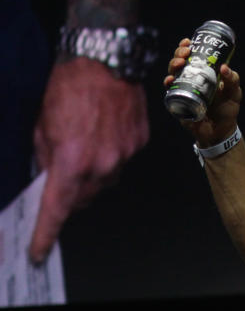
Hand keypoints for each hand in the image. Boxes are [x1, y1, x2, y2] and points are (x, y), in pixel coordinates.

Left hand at [30, 57, 148, 262]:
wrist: (105, 60)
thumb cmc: (69, 85)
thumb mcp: (42, 124)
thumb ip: (44, 156)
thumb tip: (47, 176)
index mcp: (72, 161)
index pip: (57, 209)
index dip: (45, 233)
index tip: (38, 251)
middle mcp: (102, 164)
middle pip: (83, 198)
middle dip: (68, 194)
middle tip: (59, 175)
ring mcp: (124, 155)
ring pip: (103, 182)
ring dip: (90, 174)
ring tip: (83, 145)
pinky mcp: (138, 143)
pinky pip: (121, 162)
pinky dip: (109, 155)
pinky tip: (102, 134)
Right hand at [163, 38, 241, 146]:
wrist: (221, 131)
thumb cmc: (227, 109)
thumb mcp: (234, 93)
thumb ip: (233, 80)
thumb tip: (224, 67)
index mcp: (202, 74)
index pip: (191, 57)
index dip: (186, 47)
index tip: (188, 42)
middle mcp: (190, 80)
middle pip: (179, 62)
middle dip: (179, 54)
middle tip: (185, 52)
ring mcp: (183, 91)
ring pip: (172, 74)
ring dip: (173, 66)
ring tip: (180, 63)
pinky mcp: (178, 103)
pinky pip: (170, 92)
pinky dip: (169, 84)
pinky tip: (170, 80)